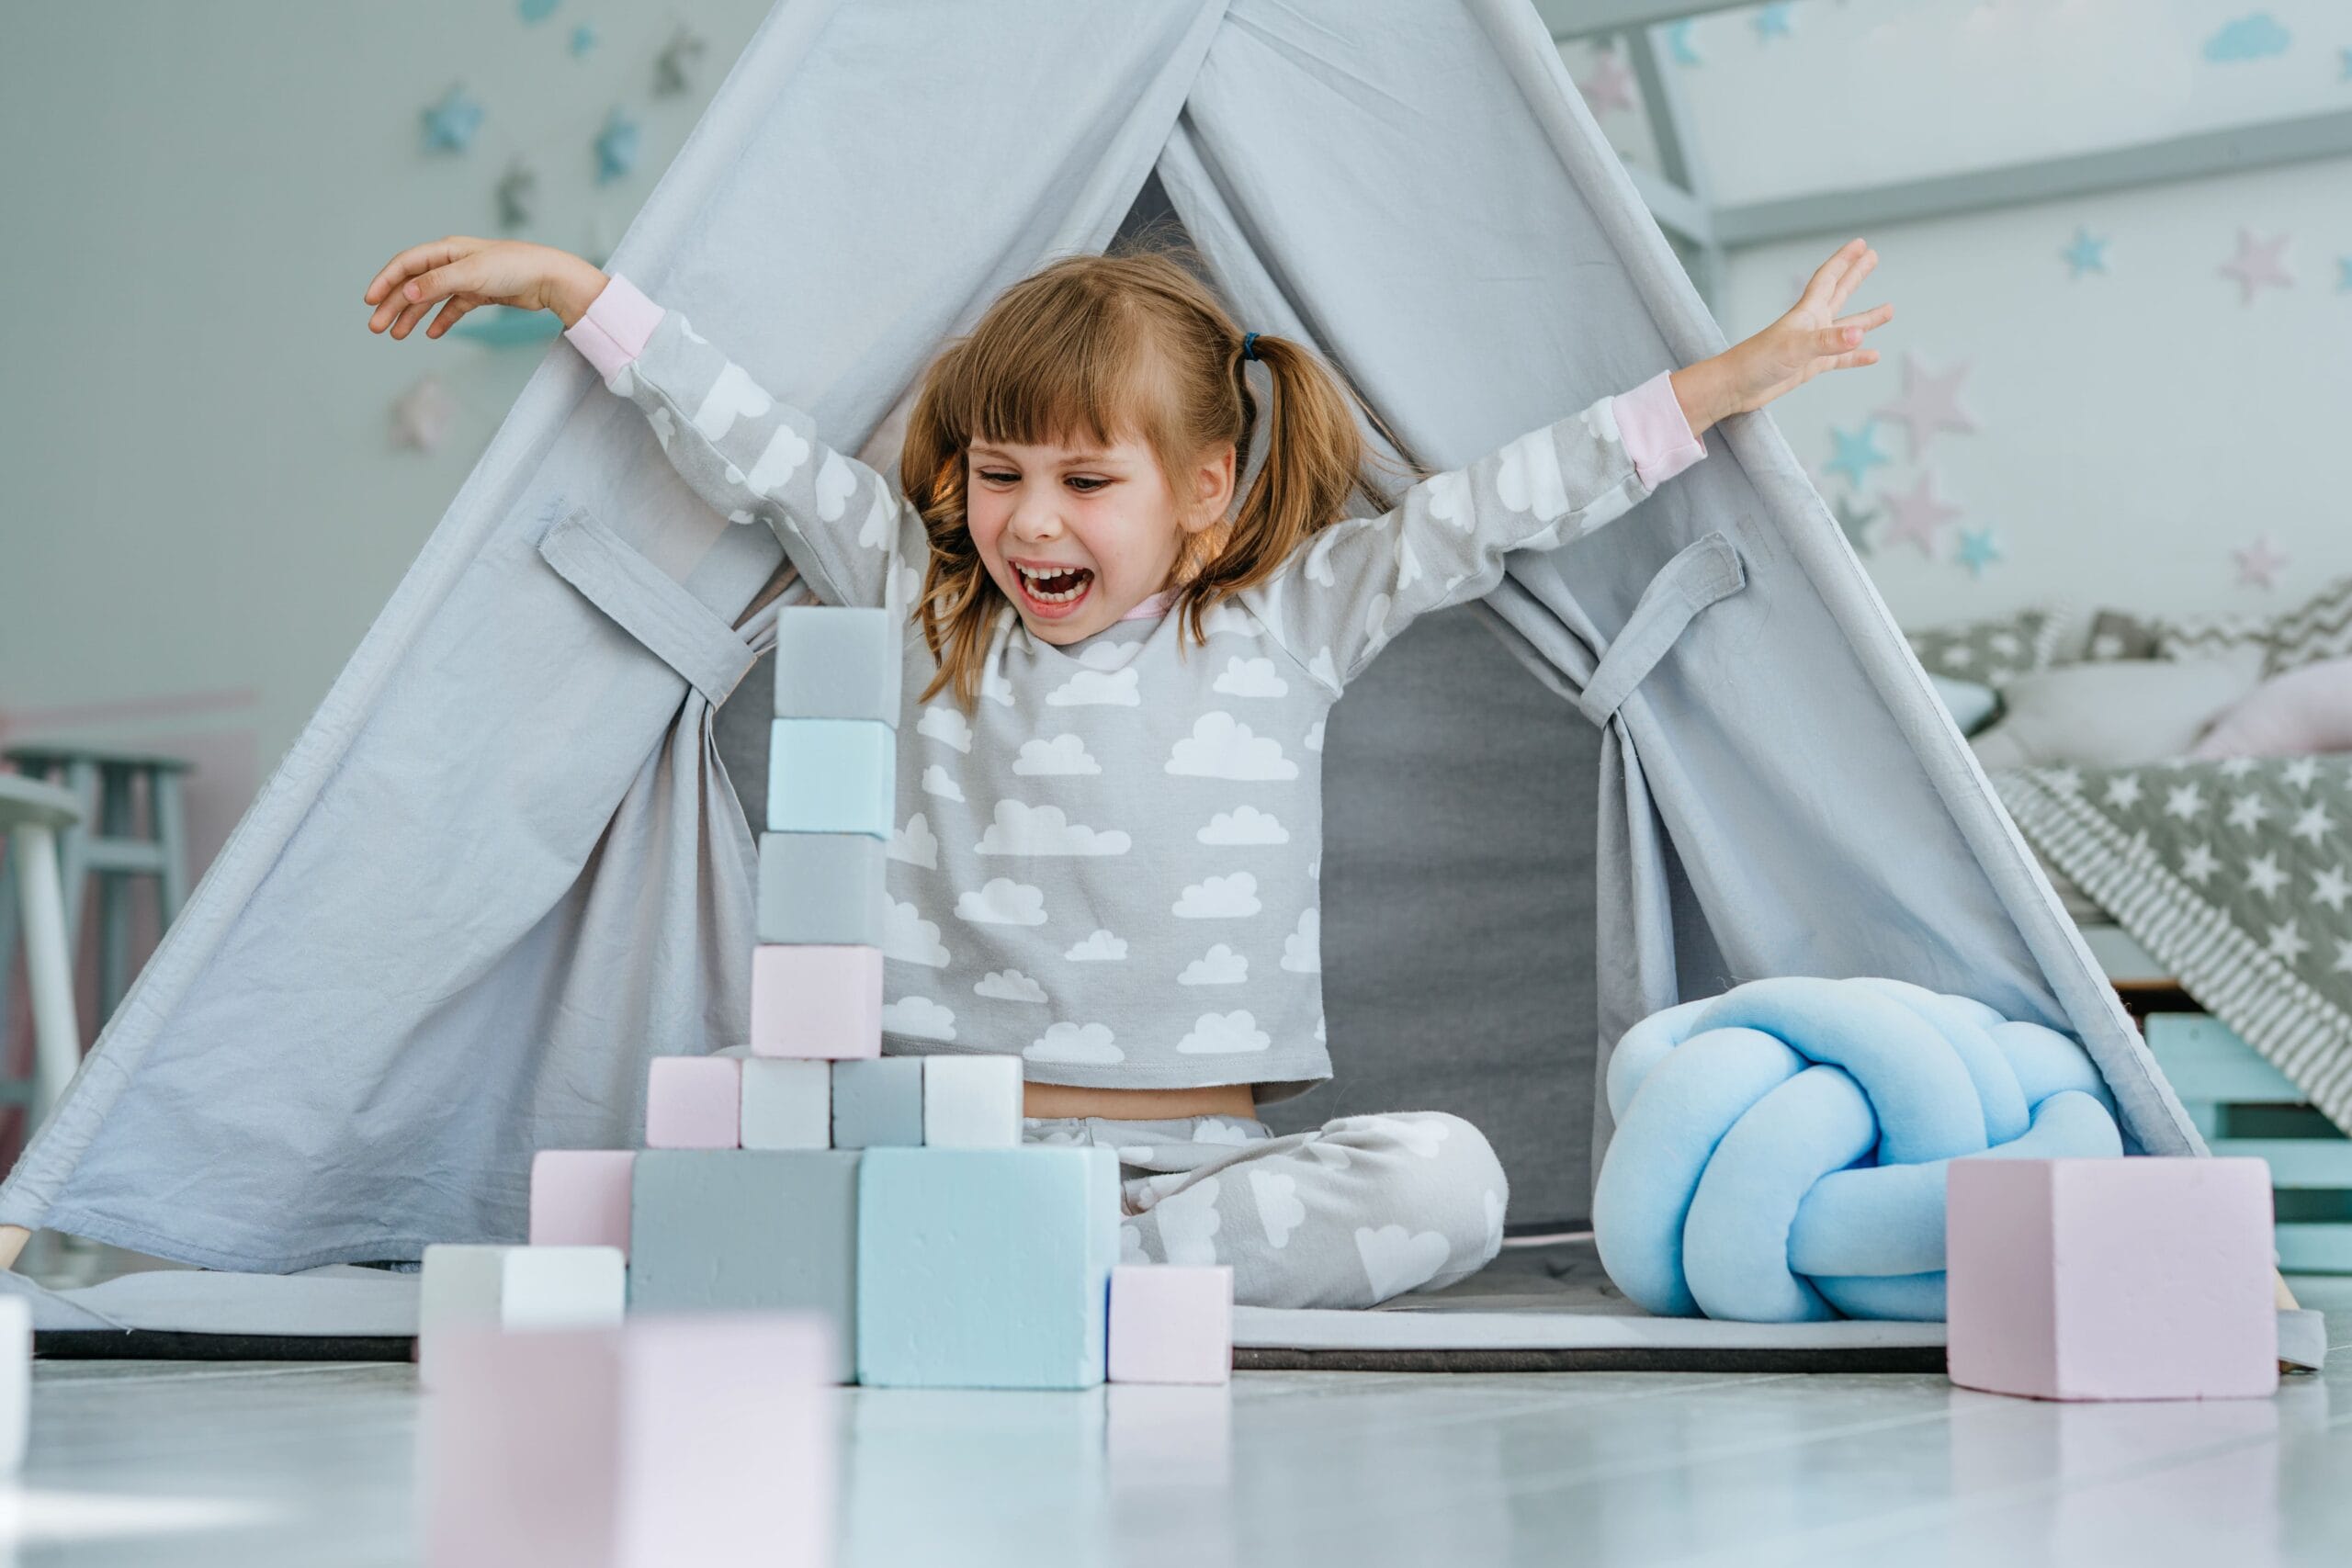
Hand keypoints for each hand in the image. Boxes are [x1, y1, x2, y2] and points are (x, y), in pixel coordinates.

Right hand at [361, 236, 608, 338]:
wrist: (550, 279)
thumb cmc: (513, 268)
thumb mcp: (471, 274)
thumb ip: (437, 283)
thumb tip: (406, 293)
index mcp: (446, 250)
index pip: (406, 264)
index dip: (386, 281)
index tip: (369, 301)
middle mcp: (453, 262)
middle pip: (414, 284)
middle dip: (393, 305)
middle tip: (376, 327)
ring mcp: (466, 279)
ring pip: (431, 299)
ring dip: (413, 316)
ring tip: (397, 334)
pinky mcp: (480, 294)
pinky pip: (453, 308)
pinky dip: (441, 320)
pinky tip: (432, 334)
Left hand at [1681, 239, 1892, 429]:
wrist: (1734, 388)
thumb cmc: (1757, 362)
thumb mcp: (1796, 349)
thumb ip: (1829, 342)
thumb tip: (1859, 335)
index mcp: (1806, 312)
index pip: (1829, 278)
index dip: (1845, 260)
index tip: (1862, 243)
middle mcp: (1811, 324)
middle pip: (1839, 293)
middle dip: (1856, 275)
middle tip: (1874, 256)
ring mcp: (1812, 346)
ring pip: (1846, 328)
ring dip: (1866, 319)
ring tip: (1889, 310)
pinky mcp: (1810, 366)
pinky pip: (1840, 359)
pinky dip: (1857, 357)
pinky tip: (1873, 355)